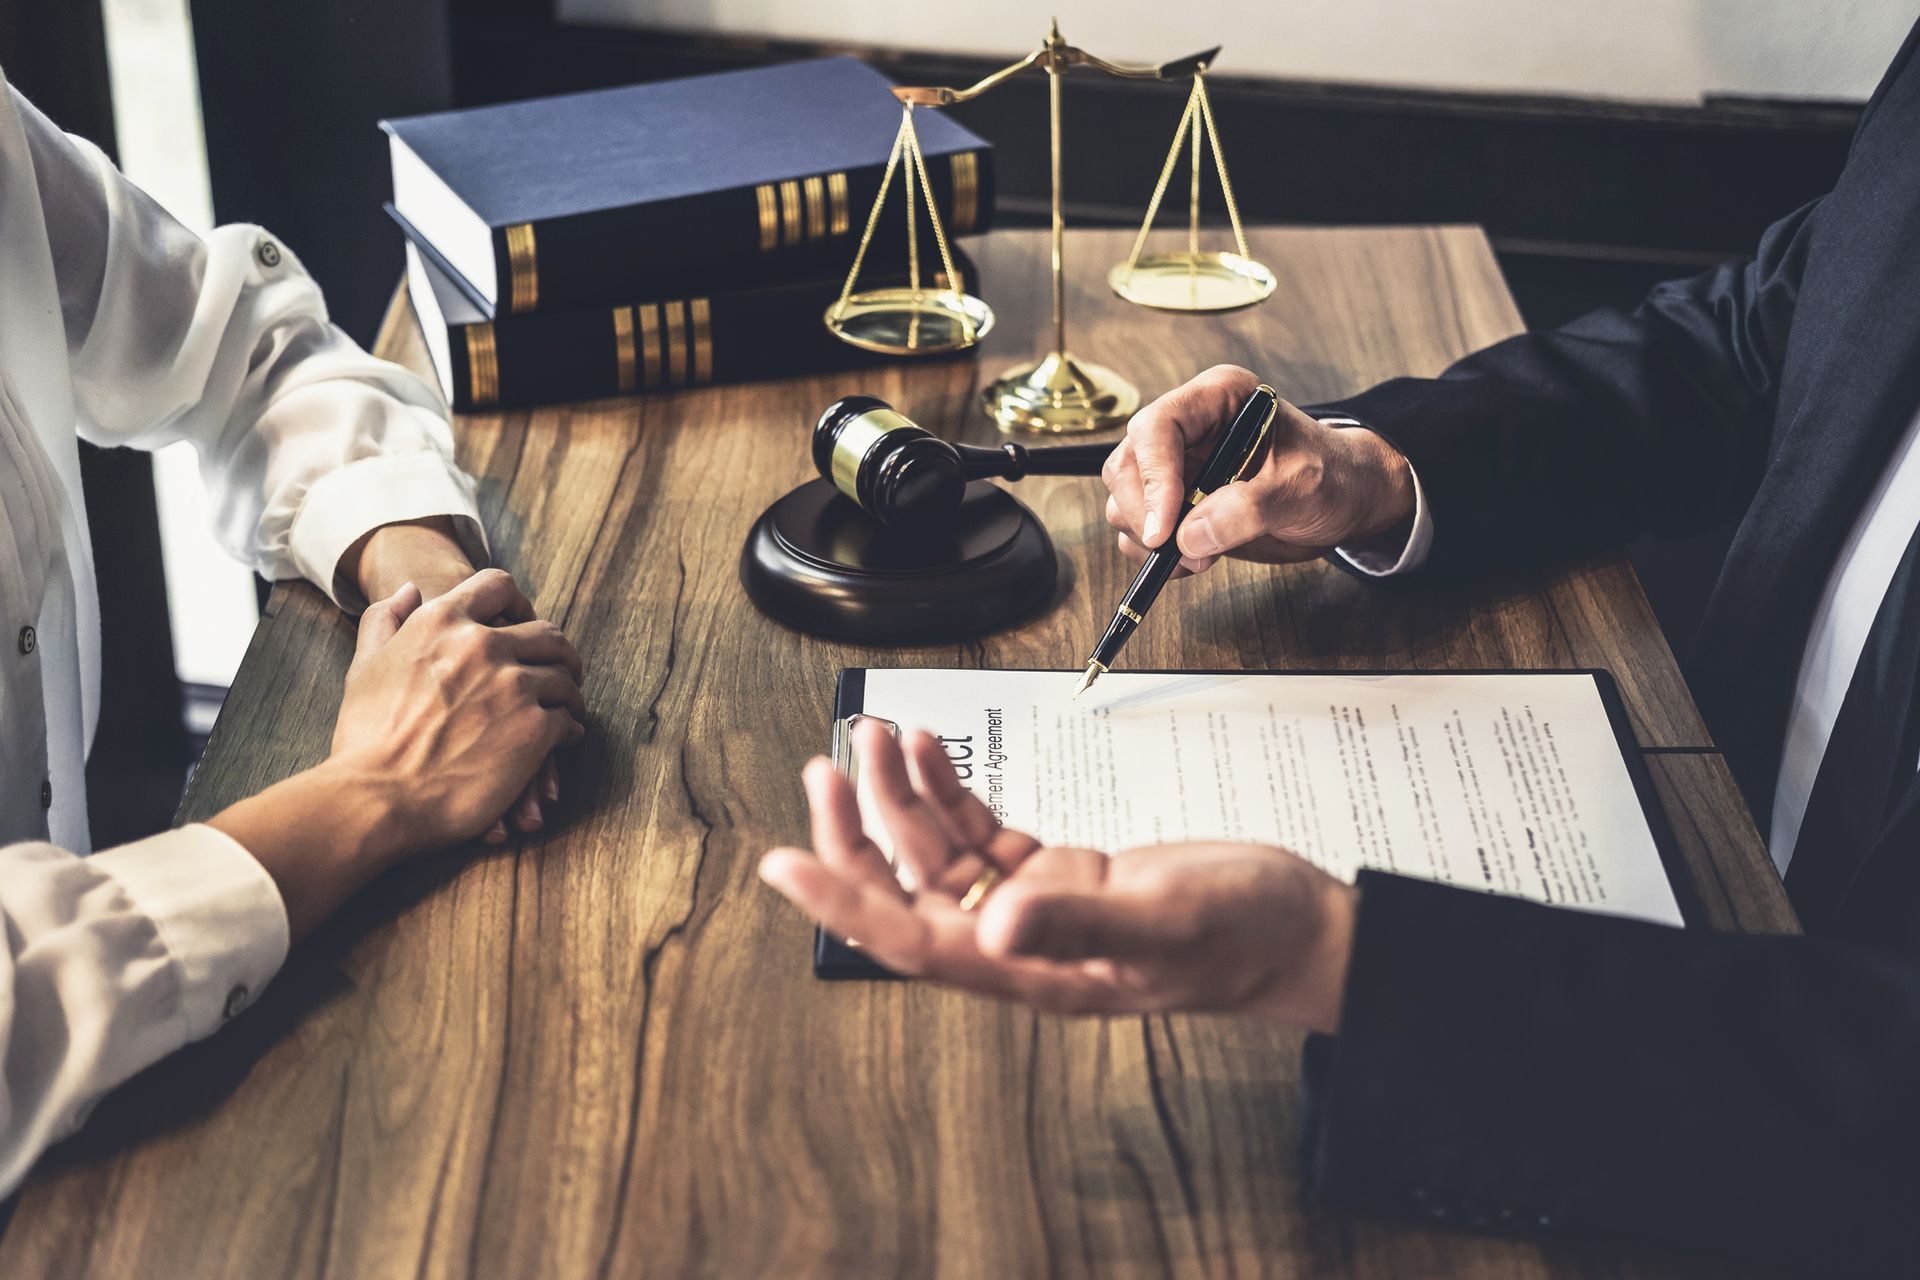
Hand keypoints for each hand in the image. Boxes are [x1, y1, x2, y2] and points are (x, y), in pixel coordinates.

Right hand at [329, 569, 585, 856]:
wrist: (375, 797)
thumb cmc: (364, 737)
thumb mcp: (364, 666)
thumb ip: (384, 620)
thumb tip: (410, 589)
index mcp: (441, 622)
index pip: (497, 586)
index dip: (516, 602)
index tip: (522, 621)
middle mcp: (482, 645)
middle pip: (545, 632)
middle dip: (555, 650)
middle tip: (560, 668)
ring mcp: (513, 686)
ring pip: (563, 676)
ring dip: (568, 690)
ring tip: (566, 705)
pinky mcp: (534, 729)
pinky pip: (568, 718)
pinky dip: (570, 727)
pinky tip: (563, 737)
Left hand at [758, 720, 1356, 1031]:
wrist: (1295, 929)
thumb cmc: (1242, 937)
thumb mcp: (1164, 922)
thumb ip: (1080, 924)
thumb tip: (994, 924)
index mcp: (1031, 968)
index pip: (910, 938)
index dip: (842, 901)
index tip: (784, 863)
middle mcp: (1021, 942)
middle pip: (908, 892)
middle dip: (859, 832)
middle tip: (826, 768)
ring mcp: (1039, 908)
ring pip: (940, 855)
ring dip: (903, 797)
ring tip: (878, 738)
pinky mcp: (1063, 877)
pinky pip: (985, 835)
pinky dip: (954, 792)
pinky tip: (934, 753)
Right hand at [1102, 364, 1416, 575]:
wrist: (1345, 502)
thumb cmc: (1333, 477)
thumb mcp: (1301, 488)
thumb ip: (1247, 509)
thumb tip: (1189, 538)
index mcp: (1216, 399)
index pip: (1157, 427)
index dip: (1153, 477)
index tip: (1164, 528)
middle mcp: (1188, 428)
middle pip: (1127, 466)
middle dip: (1146, 514)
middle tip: (1181, 550)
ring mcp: (1177, 467)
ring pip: (1124, 502)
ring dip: (1150, 539)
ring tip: (1201, 557)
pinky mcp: (1174, 504)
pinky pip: (1137, 531)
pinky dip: (1155, 556)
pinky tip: (1193, 560)